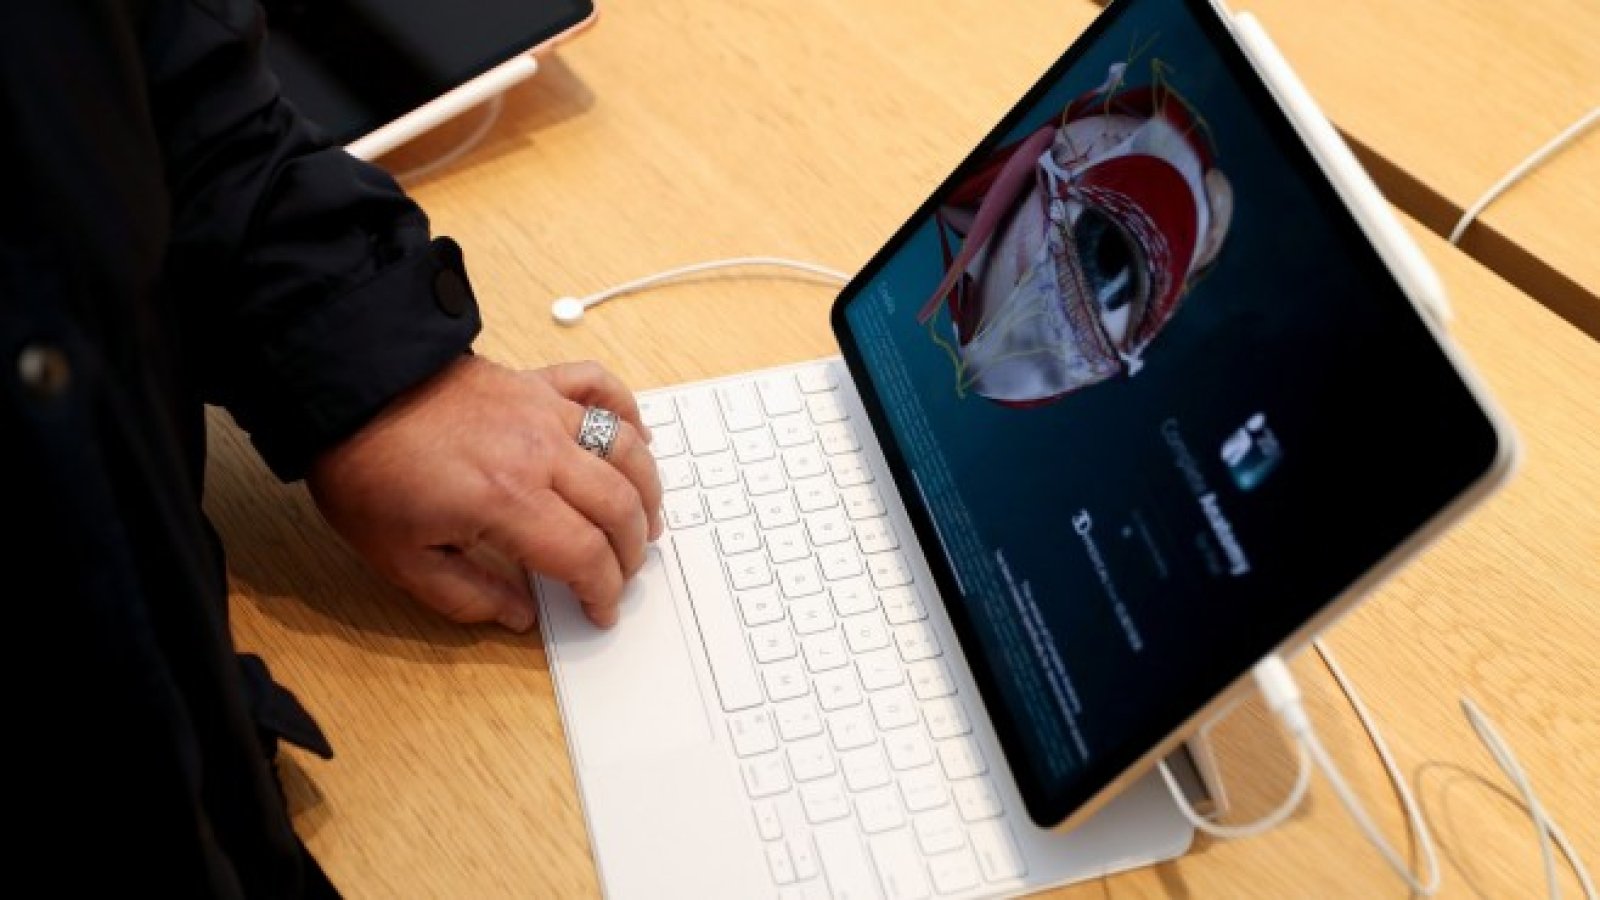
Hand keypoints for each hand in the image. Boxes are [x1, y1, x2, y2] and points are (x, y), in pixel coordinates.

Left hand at [307, 356, 663, 630]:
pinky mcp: (536, 382)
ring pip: (625, 450)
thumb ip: (468, 596)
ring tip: (645, 518)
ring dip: (647, 489)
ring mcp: (543, 411)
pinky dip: (627, 411)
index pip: (586, 557)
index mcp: (507, 503)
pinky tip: (634, 437)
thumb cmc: (368, 469)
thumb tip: (519, 615)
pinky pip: (601, 387)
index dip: (604, 593)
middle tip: (622, 574)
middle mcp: (539, 454)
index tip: (602, 610)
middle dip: (631, 551)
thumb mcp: (401, 558)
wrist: (348, 390)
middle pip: (620, 507)